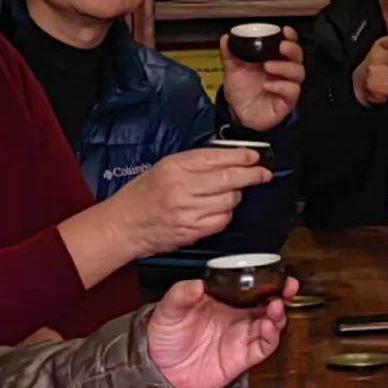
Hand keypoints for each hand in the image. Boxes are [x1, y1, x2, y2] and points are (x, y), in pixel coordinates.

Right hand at [102, 143, 267, 255]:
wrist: (125, 224)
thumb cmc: (143, 193)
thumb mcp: (164, 167)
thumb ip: (194, 163)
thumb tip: (228, 159)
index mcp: (175, 167)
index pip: (217, 158)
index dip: (241, 157)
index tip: (255, 157)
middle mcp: (183, 188)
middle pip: (230, 179)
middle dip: (252, 175)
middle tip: (263, 174)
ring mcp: (188, 212)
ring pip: (230, 201)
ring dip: (236, 196)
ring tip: (231, 192)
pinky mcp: (192, 231)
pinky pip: (222, 220)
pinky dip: (226, 214)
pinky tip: (220, 209)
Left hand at [145, 277, 287, 387]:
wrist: (160, 370)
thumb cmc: (165, 337)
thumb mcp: (168, 310)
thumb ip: (181, 295)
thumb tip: (196, 284)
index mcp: (222, 302)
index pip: (249, 288)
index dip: (264, 280)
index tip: (274, 273)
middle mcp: (235, 318)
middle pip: (266, 304)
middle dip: (281, 295)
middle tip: (288, 287)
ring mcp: (240, 337)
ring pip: (270, 324)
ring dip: (278, 315)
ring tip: (276, 307)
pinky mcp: (242, 358)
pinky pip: (264, 346)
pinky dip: (271, 337)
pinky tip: (269, 327)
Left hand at [220, 33, 304, 131]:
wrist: (236, 113)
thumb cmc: (240, 90)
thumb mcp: (232, 69)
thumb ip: (230, 53)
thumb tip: (226, 38)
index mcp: (274, 60)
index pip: (289, 46)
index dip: (291, 37)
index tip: (285, 31)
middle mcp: (283, 72)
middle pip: (298, 57)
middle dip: (292, 50)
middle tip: (281, 46)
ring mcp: (286, 86)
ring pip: (298, 73)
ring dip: (285, 67)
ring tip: (268, 66)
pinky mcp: (287, 102)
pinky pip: (292, 91)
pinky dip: (281, 86)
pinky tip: (267, 85)